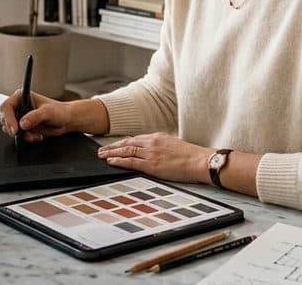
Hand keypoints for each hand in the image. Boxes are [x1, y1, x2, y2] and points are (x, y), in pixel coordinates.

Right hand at [0, 90, 72, 143]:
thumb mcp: (48, 112)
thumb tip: (23, 123)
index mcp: (22, 96)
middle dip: (12, 128)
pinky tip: (36, 136)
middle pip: (5, 118)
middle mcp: (20, 106)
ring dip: (20, 134)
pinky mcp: (24, 127)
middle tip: (20, 133)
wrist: (67, 121)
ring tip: (33, 134)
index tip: (15, 128)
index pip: (7, 106)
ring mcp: (21, 117)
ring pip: (9, 128)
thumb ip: (35, 116)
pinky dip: (25, 138)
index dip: (8, 118)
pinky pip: (17, 135)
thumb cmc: (59, 111)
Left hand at [96, 133, 213, 183]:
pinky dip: (119, 161)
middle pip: (127, 143)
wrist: (200, 161)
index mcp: (158, 137)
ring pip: (126, 150)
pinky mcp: (152, 164)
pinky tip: (111, 162)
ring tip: (102, 156)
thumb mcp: (174, 145)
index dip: (123, 142)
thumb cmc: (192, 156)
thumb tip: (156, 152)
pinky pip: (131, 161)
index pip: (136, 138)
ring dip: (112, 153)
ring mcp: (151, 153)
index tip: (115, 145)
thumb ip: (162, 147)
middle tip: (101, 150)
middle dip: (113, 147)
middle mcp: (152, 142)